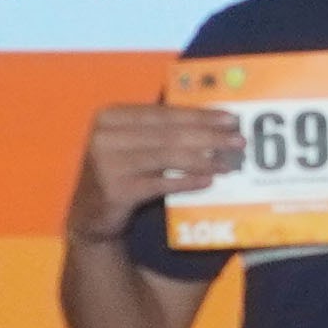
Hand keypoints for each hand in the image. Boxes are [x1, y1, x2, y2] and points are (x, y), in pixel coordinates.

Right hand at [68, 101, 244, 240]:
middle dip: (209, 137)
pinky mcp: (115, 190)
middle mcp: (106, 135)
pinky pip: (160, 184)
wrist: (89, 215)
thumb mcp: (132, 144)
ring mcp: (108, 163)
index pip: (165, 113)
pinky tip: (208, 182)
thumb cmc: (120, 172)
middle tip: (239, 142)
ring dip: (203, 160)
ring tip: (228, 164)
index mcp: (112, 116)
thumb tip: (211, 120)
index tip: (231, 119)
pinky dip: (186, 182)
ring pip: (167, 157)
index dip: (200, 115)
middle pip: (169, 133)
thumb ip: (159, 130)